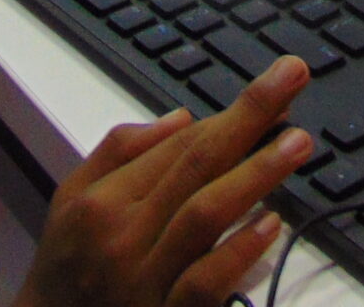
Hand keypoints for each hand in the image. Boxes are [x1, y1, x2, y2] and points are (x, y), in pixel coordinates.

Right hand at [17, 58, 315, 306]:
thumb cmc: (67, 268)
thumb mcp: (70, 200)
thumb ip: (119, 151)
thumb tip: (181, 117)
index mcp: (103, 200)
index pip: (178, 145)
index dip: (231, 113)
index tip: (274, 87)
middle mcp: (124, 235)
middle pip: (196, 164)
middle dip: (250, 117)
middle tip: (293, 80)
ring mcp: (145, 280)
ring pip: (204, 215)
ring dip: (255, 173)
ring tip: (296, 142)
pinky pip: (205, 283)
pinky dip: (237, 252)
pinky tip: (270, 224)